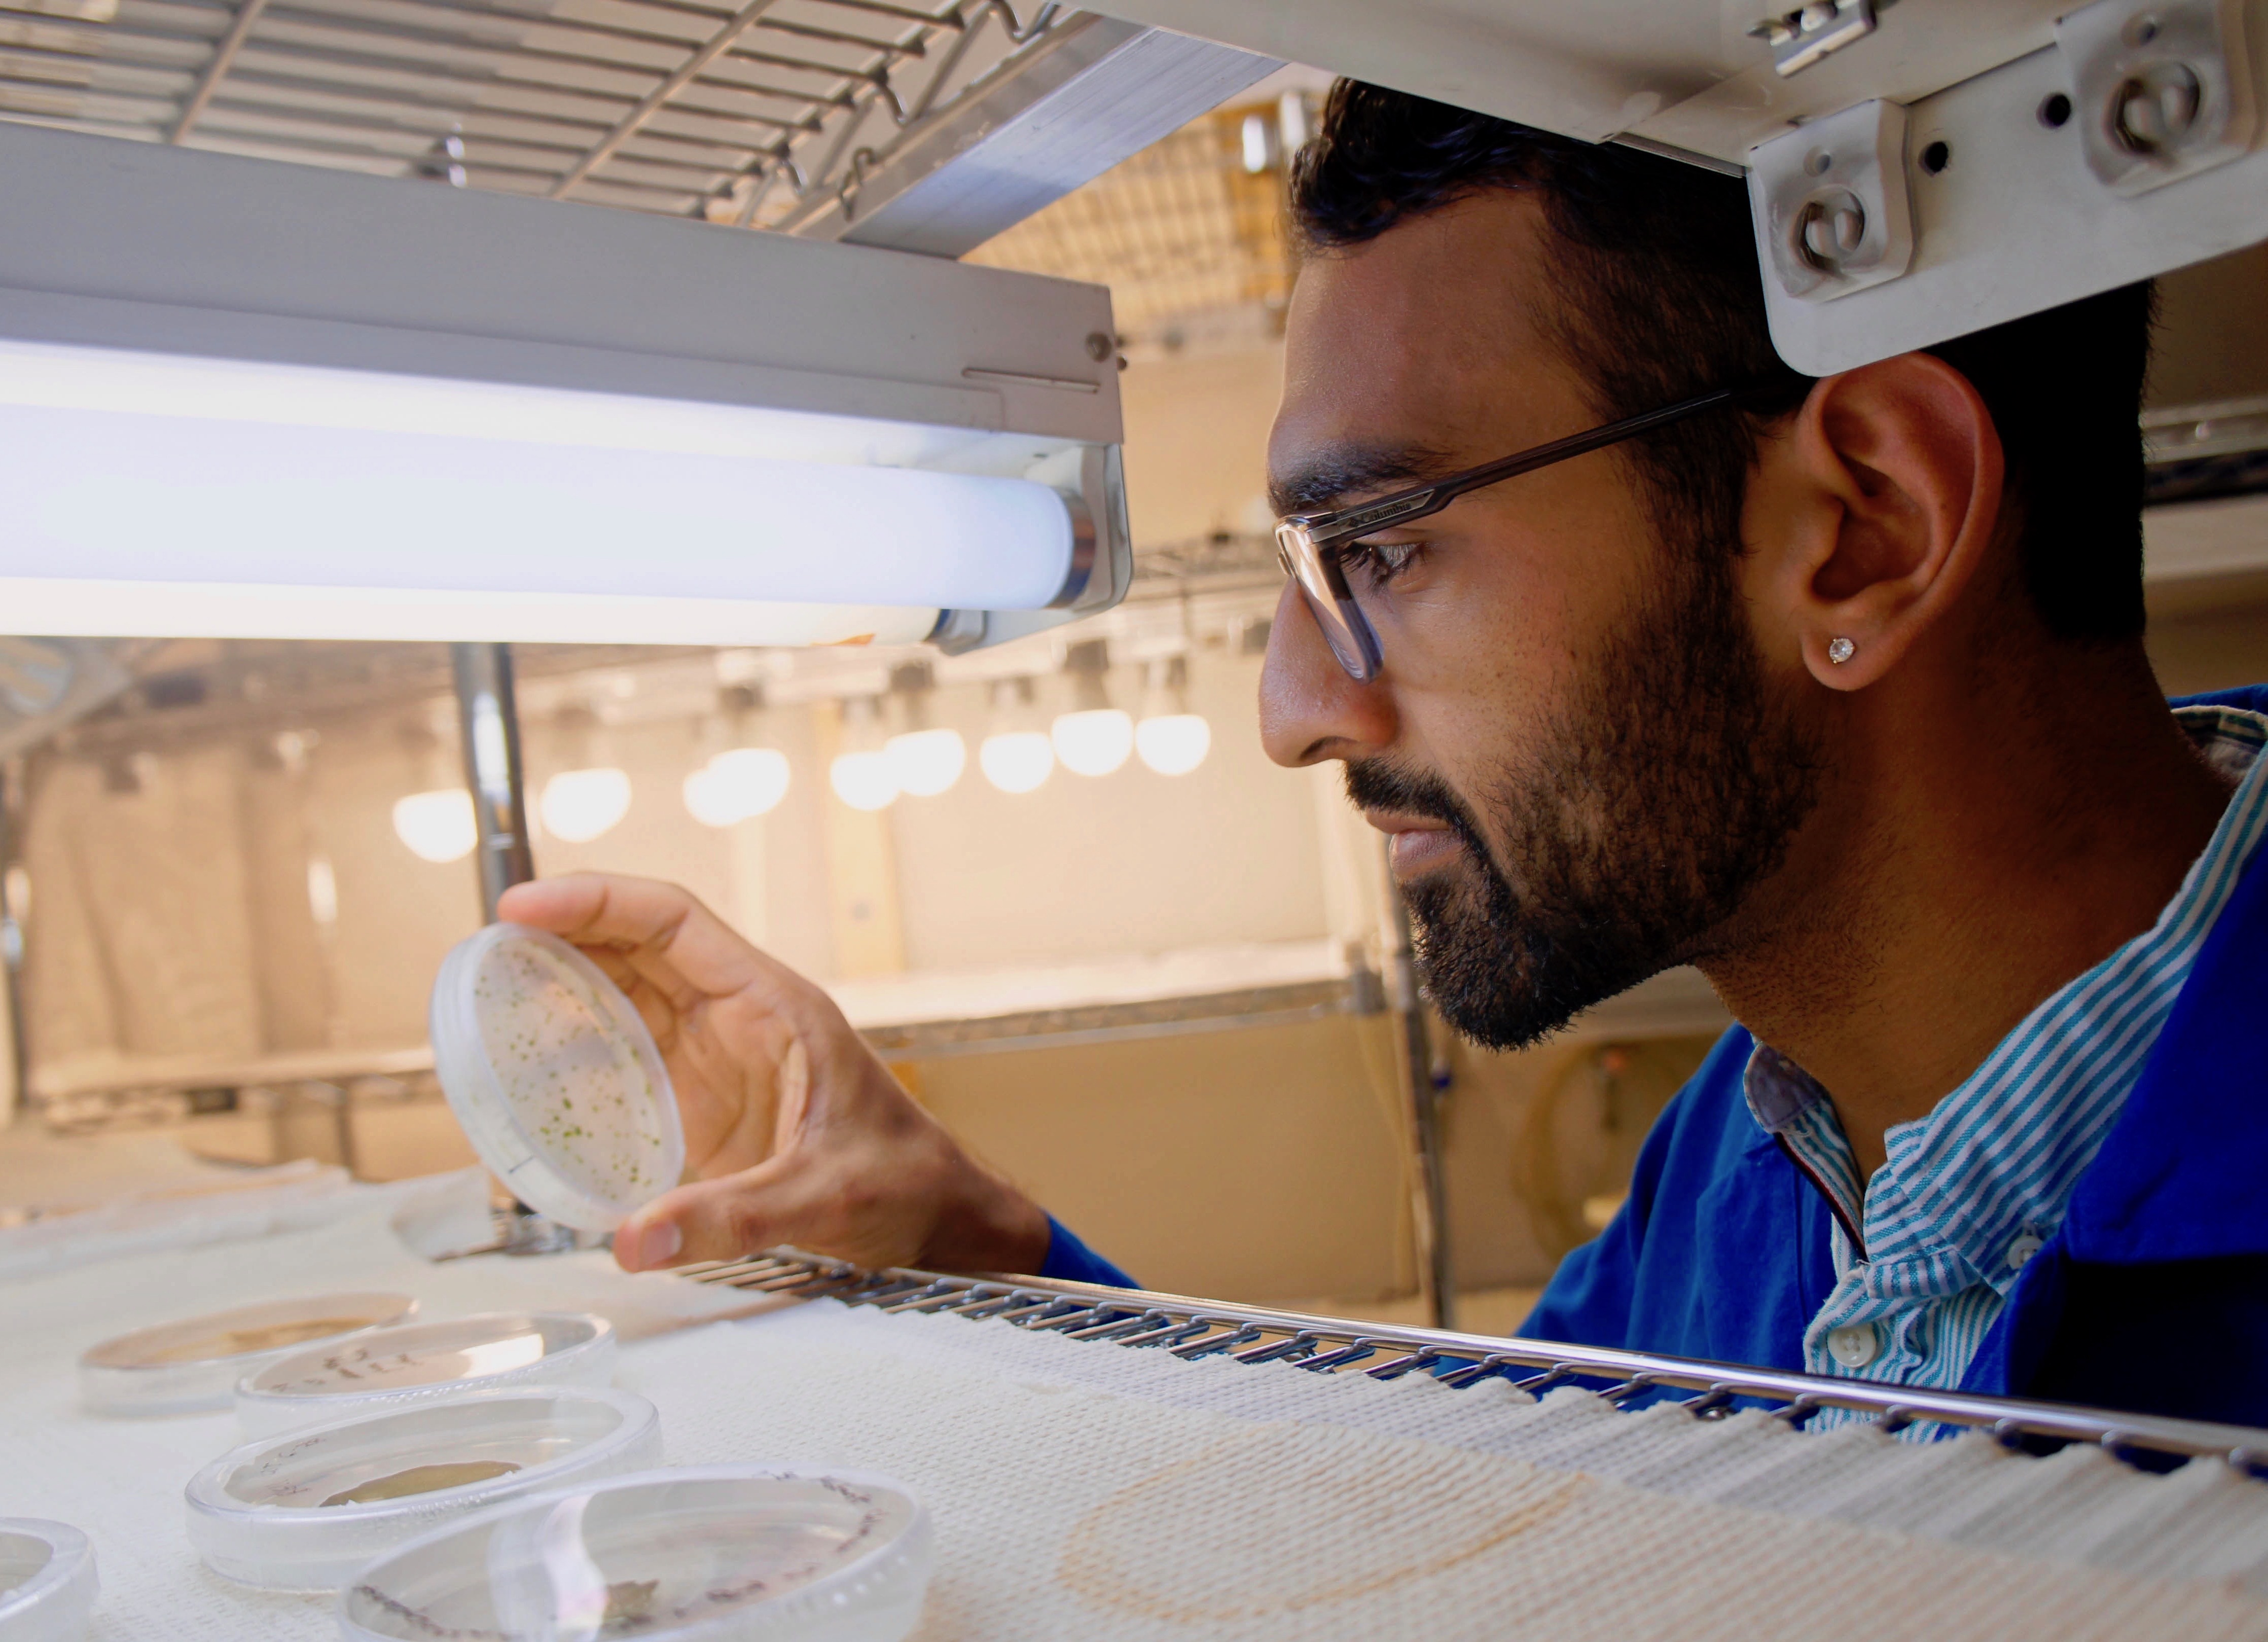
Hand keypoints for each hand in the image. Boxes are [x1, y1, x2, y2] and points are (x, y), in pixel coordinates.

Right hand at [493, 873, 1050, 1276]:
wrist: (936, 1215)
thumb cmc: (900, 1185)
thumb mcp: (820, 1200)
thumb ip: (728, 1218)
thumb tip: (630, 1243)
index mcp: (772, 1007)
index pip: (673, 922)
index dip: (597, 902)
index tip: (524, 908)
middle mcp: (739, 1017)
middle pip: (638, 945)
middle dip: (563, 933)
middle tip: (482, 949)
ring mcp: (718, 1054)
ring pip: (628, 992)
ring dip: (563, 985)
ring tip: (487, 997)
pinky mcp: (704, 1098)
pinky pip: (630, 1051)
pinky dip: (578, 1049)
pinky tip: (530, 1067)